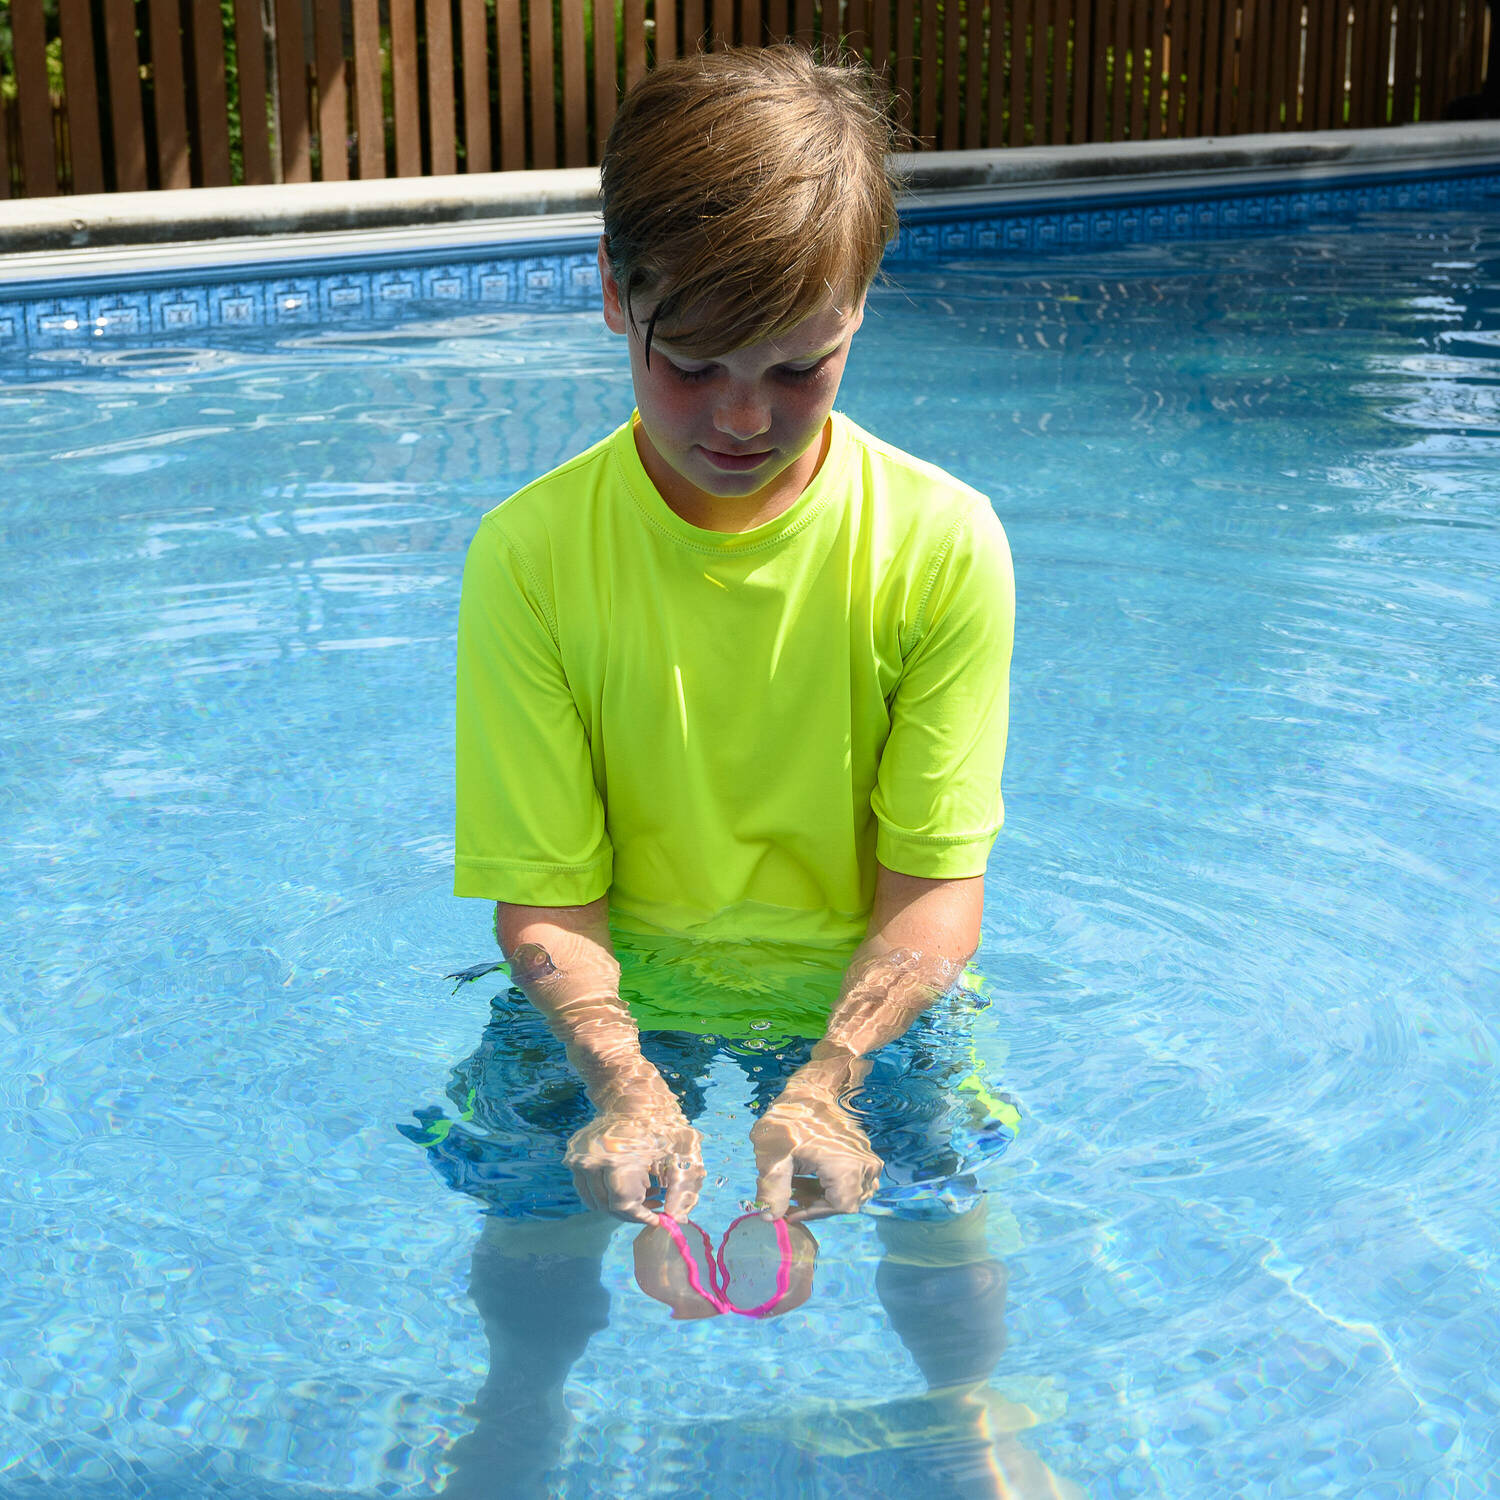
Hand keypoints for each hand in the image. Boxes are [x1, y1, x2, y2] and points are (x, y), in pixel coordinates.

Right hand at [564, 1091, 703, 1225]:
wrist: (633, 1097)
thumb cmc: (661, 1124)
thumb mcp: (681, 1154)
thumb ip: (682, 1190)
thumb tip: (678, 1221)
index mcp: (616, 1161)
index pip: (624, 1205)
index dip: (643, 1217)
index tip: (661, 1220)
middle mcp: (592, 1162)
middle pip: (608, 1205)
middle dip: (634, 1211)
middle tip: (655, 1206)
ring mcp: (578, 1158)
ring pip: (595, 1200)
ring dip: (618, 1204)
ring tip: (644, 1194)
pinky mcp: (573, 1156)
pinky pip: (586, 1187)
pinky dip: (605, 1192)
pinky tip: (629, 1184)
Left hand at [751, 1069, 881, 1222]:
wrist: (813, 1087)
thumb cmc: (791, 1118)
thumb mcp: (774, 1156)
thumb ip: (772, 1191)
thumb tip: (769, 1219)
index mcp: (847, 1168)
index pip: (838, 1208)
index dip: (812, 1213)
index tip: (789, 1211)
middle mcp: (866, 1166)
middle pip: (844, 1203)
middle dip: (814, 1204)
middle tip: (788, 1198)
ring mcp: (868, 1159)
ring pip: (848, 1193)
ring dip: (821, 1196)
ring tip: (794, 1187)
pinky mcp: (864, 1154)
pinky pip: (852, 1181)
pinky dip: (828, 1185)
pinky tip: (805, 1178)